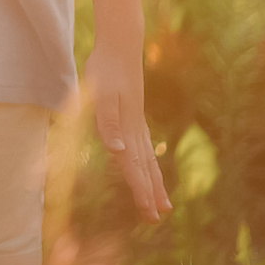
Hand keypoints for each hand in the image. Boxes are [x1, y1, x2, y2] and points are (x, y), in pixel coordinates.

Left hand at [82, 40, 171, 222]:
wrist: (120, 46)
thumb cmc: (106, 70)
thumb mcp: (101, 95)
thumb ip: (108, 123)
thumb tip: (118, 151)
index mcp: (126, 129)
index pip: (134, 166)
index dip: (140, 190)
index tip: (149, 212)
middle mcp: (135, 129)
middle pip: (145, 168)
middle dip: (150, 194)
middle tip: (157, 218)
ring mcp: (137, 122)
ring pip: (148, 160)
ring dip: (154, 182)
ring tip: (164, 203)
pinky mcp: (134, 115)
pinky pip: (145, 148)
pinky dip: (149, 164)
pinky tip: (150, 167)